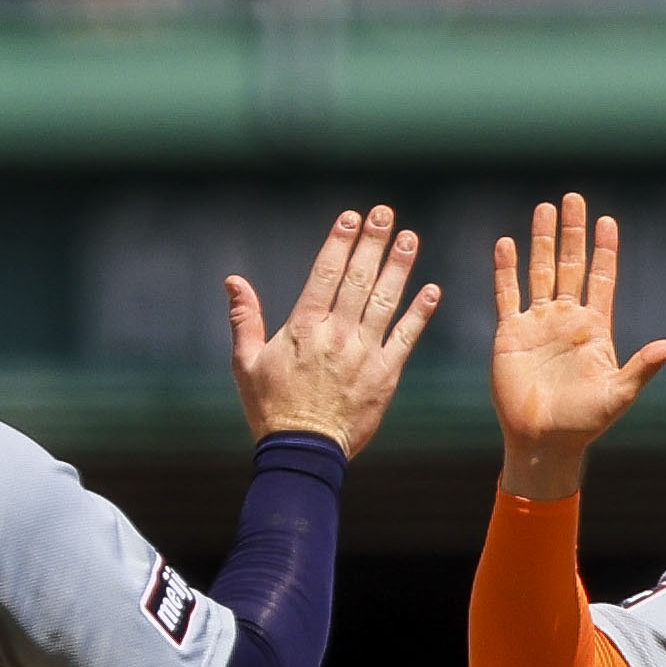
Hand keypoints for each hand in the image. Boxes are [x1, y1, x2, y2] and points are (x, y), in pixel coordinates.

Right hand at [228, 207, 442, 459]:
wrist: (303, 452)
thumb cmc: (271, 408)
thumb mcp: (246, 362)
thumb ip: (244, 319)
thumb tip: (233, 280)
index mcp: (303, 327)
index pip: (325, 273)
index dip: (340, 242)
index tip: (352, 217)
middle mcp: (337, 334)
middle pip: (358, 279)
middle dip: (373, 243)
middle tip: (386, 214)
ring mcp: (364, 353)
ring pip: (385, 302)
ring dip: (399, 268)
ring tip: (410, 238)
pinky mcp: (386, 376)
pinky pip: (406, 338)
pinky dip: (420, 314)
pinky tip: (432, 290)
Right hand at [492, 196, 665, 499]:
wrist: (544, 441)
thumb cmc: (585, 422)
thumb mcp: (620, 393)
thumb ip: (645, 366)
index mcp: (595, 328)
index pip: (602, 279)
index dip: (605, 250)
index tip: (607, 221)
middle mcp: (567, 319)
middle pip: (571, 265)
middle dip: (572, 233)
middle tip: (573, 198)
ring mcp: (538, 323)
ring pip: (540, 271)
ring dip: (541, 241)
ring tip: (544, 209)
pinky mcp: (510, 333)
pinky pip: (507, 294)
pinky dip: (506, 269)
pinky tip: (506, 244)